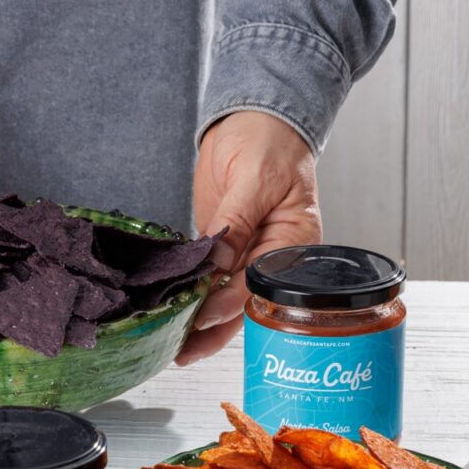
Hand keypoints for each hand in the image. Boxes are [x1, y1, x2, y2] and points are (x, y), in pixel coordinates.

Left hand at [176, 111, 321, 364]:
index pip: (261, 284)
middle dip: (213, 328)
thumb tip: (218, 262)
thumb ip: (236, 222)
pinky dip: (193, 295)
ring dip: (201, 322)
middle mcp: (274, 256)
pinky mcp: (225, 246)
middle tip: (182, 351)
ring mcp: (248, 252)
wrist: (255, 117)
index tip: (202, 316)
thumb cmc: (269, 140)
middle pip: (245, 303)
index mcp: (295, 243)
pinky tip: (173, 315)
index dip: (230, 303)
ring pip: (226, 298)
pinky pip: (211, 278)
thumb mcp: (255, 177)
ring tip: (174, 347)